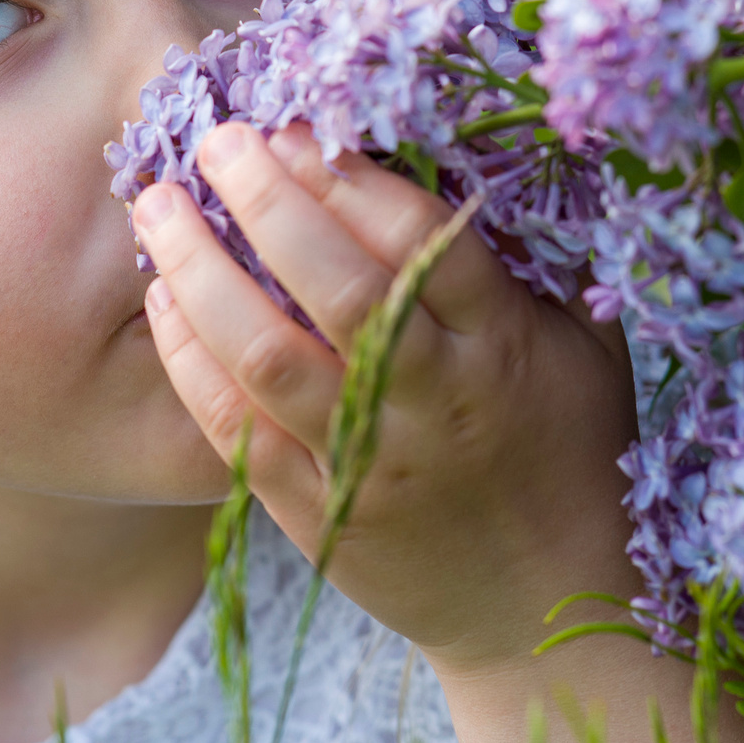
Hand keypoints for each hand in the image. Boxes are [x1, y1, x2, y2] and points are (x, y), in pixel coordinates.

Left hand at [131, 120, 641, 677]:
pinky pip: (235, 432)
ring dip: (201, 271)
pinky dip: (189, 362)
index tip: (300, 127)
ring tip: (158, 206)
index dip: (353, 179)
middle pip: (335, 286)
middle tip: (217, 141)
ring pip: (267, 355)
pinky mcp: (317, 515)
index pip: (425, 242)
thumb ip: (529, 264)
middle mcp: (434, 401)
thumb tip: (470, 155)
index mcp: (505, 348)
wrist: (546, 615)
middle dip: (266, 200)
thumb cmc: (567, 456)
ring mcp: (369, 461)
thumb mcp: (584, 354)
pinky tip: (162, 303)